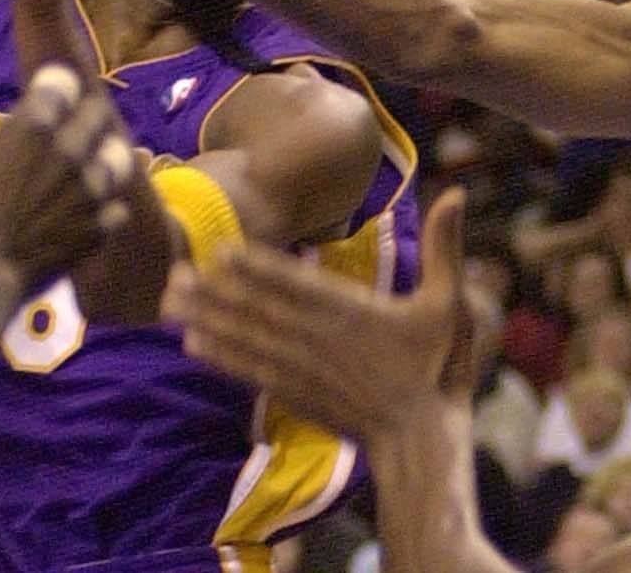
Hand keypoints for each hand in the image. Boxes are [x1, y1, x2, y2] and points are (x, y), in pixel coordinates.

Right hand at [0, 52, 130, 284]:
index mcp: (36, 127)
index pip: (63, 82)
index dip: (51, 85)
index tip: (42, 91)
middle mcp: (72, 152)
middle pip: (98, 114)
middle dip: (83, 115)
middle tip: (66, 125)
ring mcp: (90, 192)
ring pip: (119, 158)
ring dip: (105, 157)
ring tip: (87, 162)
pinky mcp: (97, 229)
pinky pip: (117, 209)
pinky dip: (105, 208)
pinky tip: (88, 211)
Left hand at [164, 188, 471, 439]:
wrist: (420, 439)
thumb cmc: (439, 366)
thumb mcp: (451, 301)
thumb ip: (445, 247)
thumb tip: (459, 192)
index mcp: (354, 311)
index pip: (297, 282)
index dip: (258, 265)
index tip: (220, 247)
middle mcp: (320, 339)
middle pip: (259, 308)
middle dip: (215, 289)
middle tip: (174, 270)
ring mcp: (304, 369)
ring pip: (248, 337)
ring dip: (207, 318)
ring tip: (170, 300)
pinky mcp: (296, 395)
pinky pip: (251, 372)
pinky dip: (220, 357)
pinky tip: (193, 344)